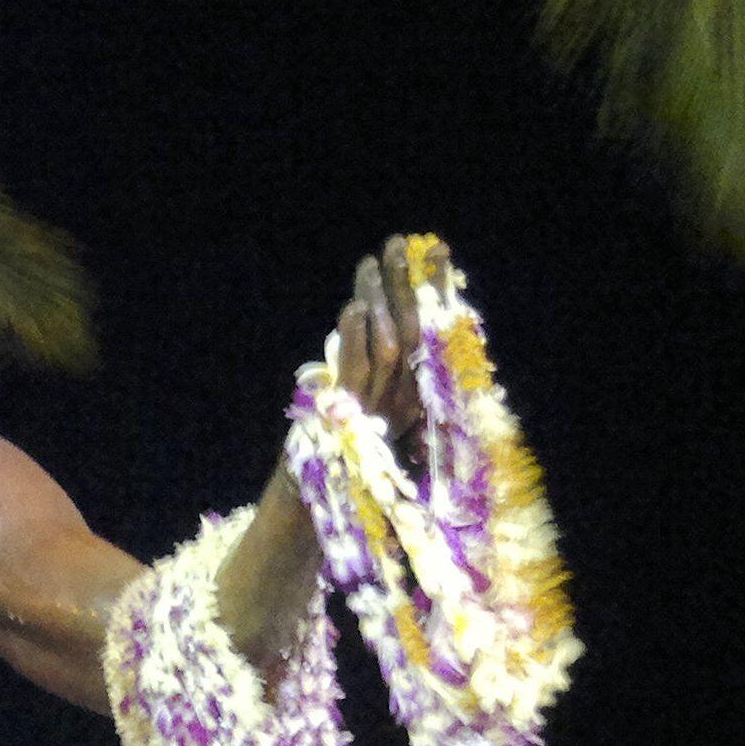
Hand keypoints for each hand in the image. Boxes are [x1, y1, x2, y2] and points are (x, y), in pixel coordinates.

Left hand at [329, 233, 439, 442]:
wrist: (308, 501)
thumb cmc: (334, 446)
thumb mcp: (365, 401)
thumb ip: (373, 360)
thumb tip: (376, 306)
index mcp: (413, 395)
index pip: (430, 332)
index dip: (435, 290)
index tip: (436, 251)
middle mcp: (403, 401)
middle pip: (413, 332)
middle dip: (407, 285)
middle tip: (397, 245)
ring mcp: (376, 409)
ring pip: (387, 344)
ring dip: (378, 301)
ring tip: (369, 266)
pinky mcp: (346, 415)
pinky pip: (357, 370)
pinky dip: (355, 336)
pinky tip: (352, 308)